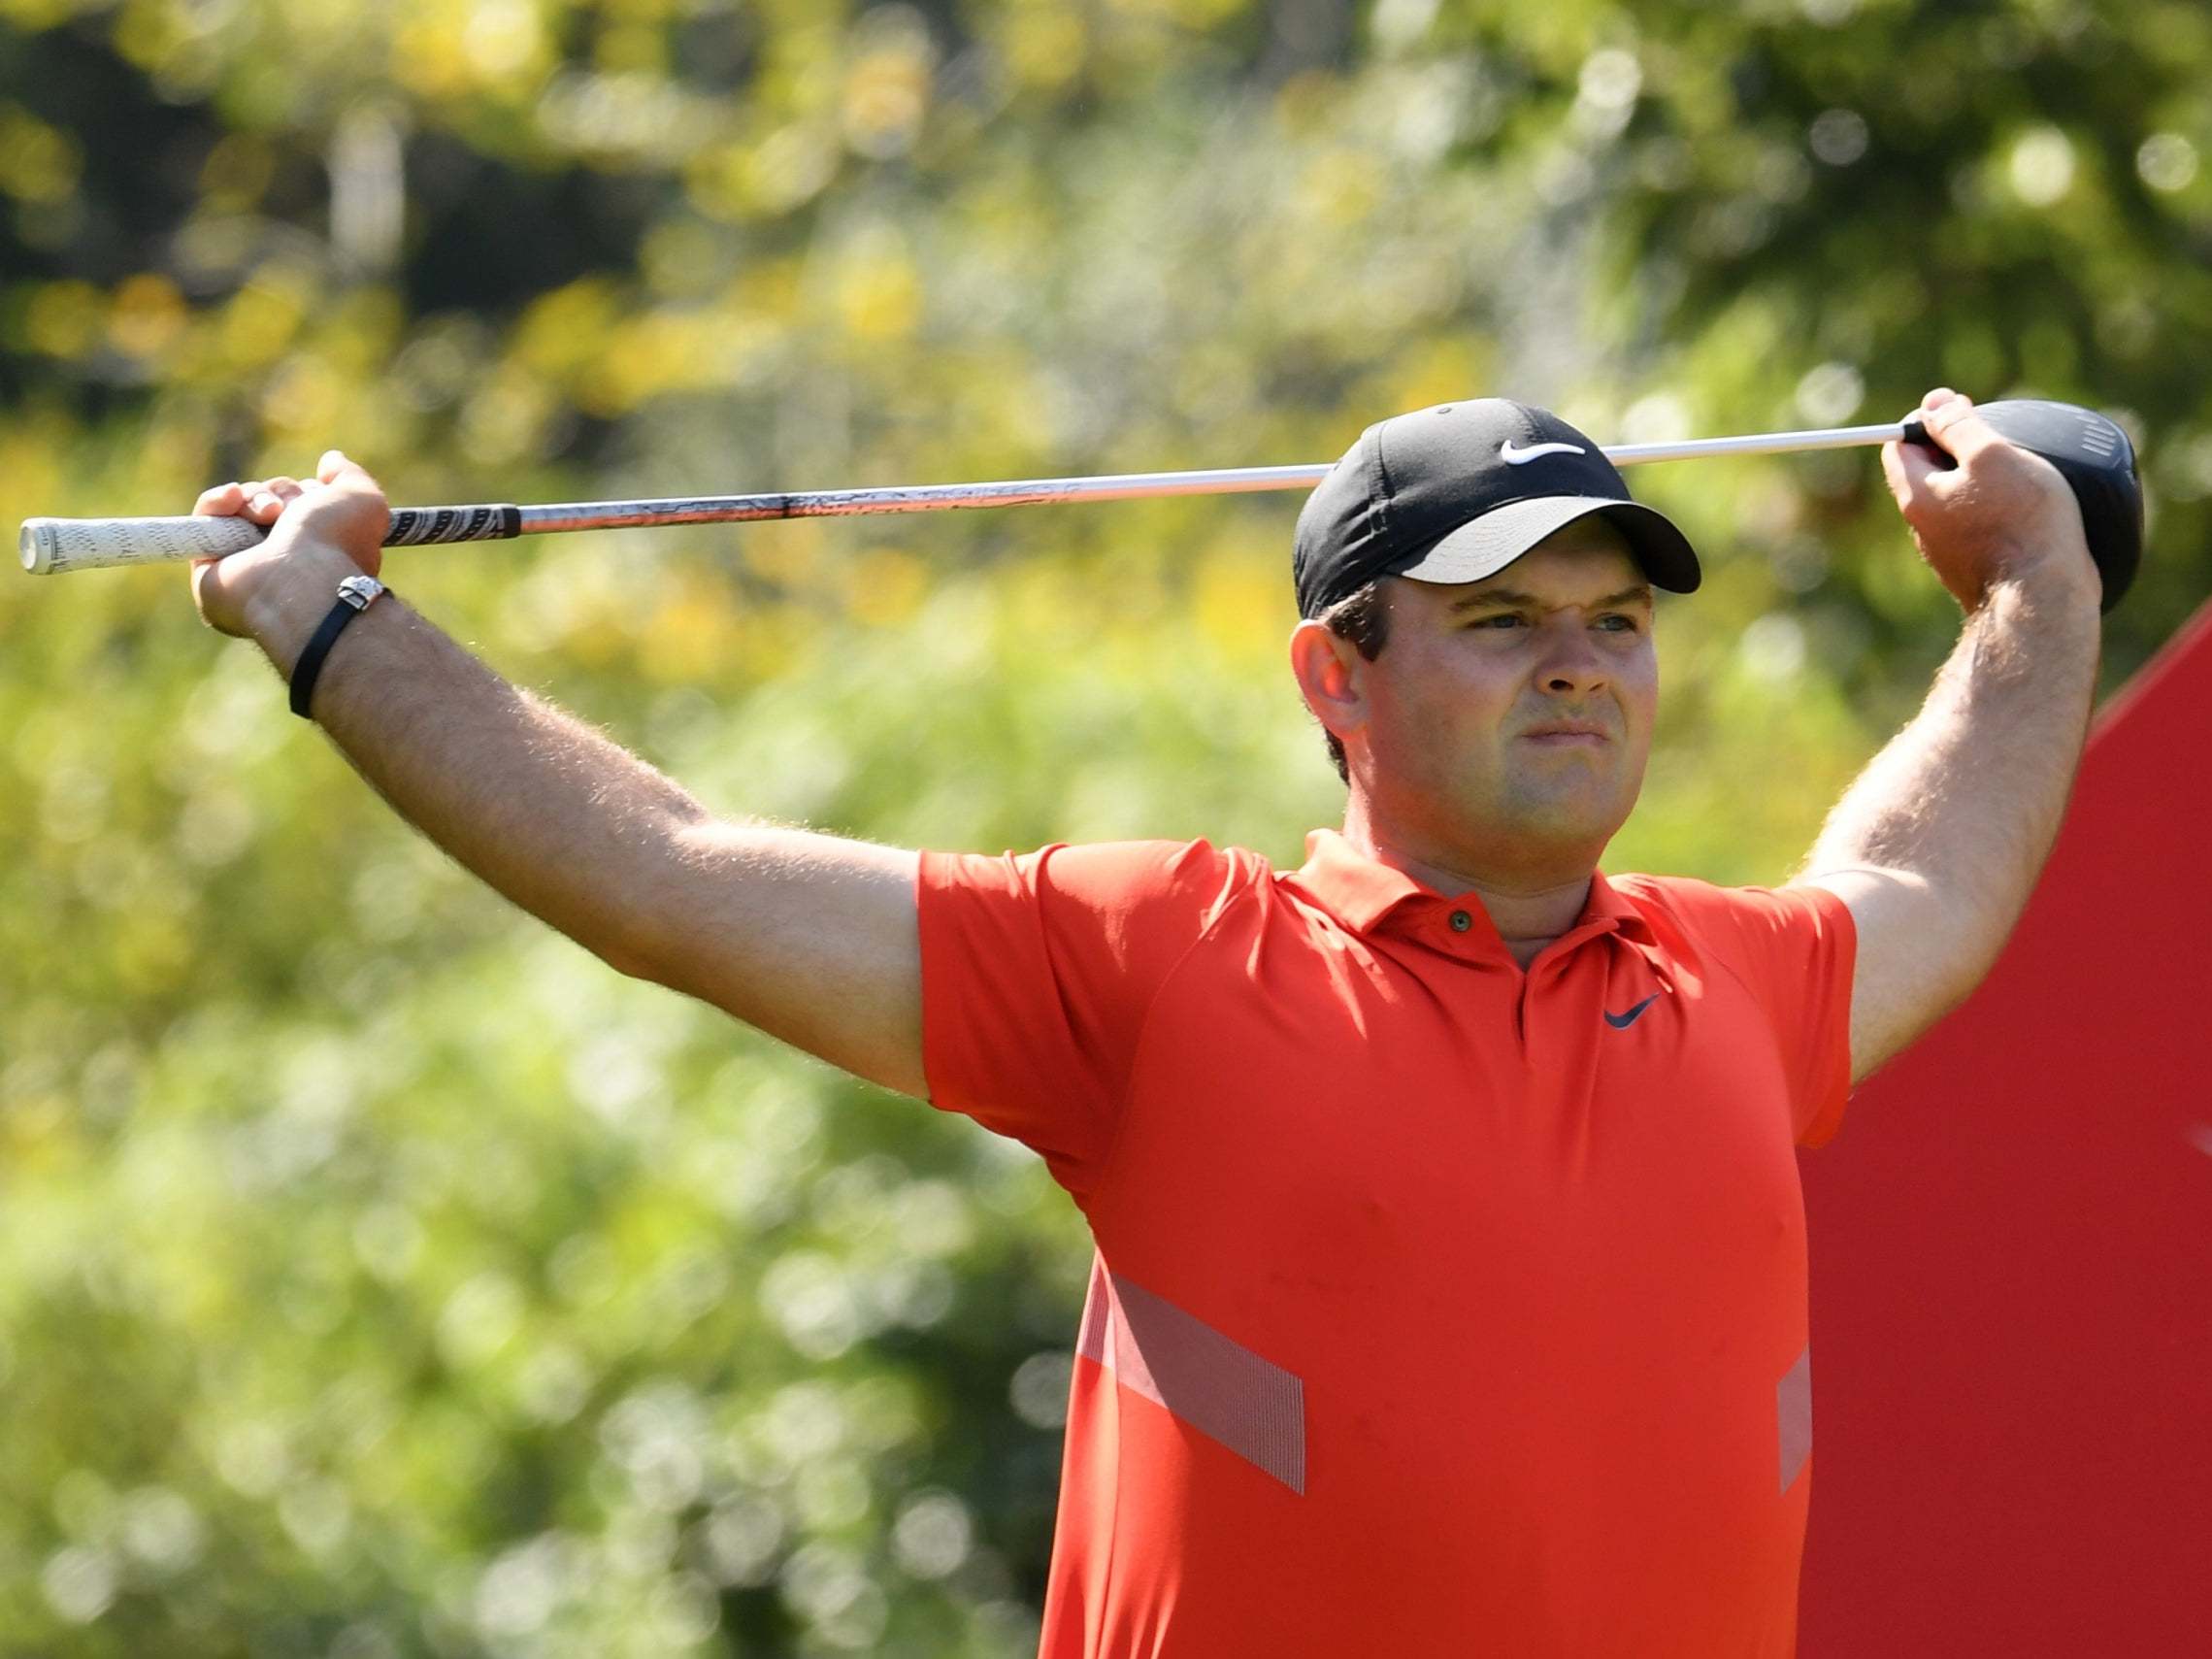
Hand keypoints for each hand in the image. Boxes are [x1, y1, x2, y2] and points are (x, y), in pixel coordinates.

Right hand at [191, 452, 388, 646]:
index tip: (318, 497)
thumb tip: (330, 460)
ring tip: (270, 514)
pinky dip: (216, 502)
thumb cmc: (336, 543)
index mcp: (321, 552)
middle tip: (288, 511)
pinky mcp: (209, 572)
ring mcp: (245, 568)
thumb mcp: (362, 500)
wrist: (301, 580)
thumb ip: (349, 475)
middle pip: (270, 502)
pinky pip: (204, 521)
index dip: (308, 493)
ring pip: (238, 508)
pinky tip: (232, 499)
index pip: (303, 506)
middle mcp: (284, 562)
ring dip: (253, 498)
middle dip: (280, 494)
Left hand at [1879, 389, 2095, 612]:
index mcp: (1916, 496)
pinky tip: (2029, 507)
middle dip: (1957, 447)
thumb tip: (1933, 402)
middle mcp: (1924, 526)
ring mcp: (1950, 549)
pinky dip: (1998, 507)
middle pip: (1928, 470)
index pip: (1899, 446)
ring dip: (1982, 478)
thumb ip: (1958, 426)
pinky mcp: (1979, 564)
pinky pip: (1980, 523)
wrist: (2046, 599)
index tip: (1965, 412)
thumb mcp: (1990, 456)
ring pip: (1957, 498)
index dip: (1927, 421)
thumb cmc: (2022, 523)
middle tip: (1999, 440)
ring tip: (2021, 472)